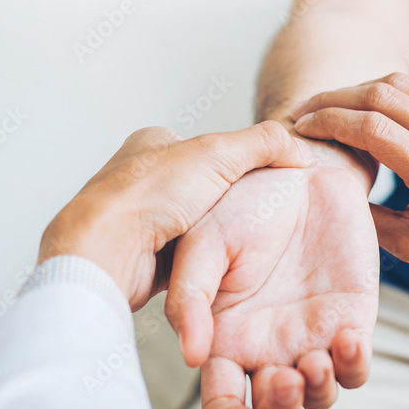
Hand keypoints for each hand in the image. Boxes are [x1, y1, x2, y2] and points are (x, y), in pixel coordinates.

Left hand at [37, 122, 309, 309]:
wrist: (107, 252)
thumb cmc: (148, 196)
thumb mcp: (219, 153)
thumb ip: (265, 144)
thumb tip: (302, 152)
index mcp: (152, 145)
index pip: (204, 147)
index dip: (234, 161)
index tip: (257, 178)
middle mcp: (140, 180)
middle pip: (201, 190)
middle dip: (224, 204)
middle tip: (248, 215)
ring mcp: (139, 219)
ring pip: (192, 225)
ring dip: (210, 235)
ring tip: (233, 242)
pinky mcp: (141, 256)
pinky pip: (182, 257)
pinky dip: (197, 260)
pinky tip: (210, 264)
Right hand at [164, 161, 378, 408]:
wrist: (303, 169)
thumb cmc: (246, 201)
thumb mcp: (205, 241)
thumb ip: (191, 295)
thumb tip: (192, 356)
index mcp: (226, 337)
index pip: (222, 403)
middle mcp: (269, 347)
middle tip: (282, 378)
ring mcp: (313, 337)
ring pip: (318, 397)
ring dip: (316, 392)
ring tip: (313, 360)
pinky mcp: (353, 320)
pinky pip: (357, 365)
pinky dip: (353, 365)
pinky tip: (346, 337)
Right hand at [291, 73, 408, 285]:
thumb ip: (375, 222)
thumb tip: (336, 195)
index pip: (373, 129)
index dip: (329, 123)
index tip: (301, 128)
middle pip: (381, 95)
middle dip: (334, 99)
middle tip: (304, 112)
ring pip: (400, 85)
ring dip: (357, 91)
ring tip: (329, 108)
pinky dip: (385, 96)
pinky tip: (366, 111)